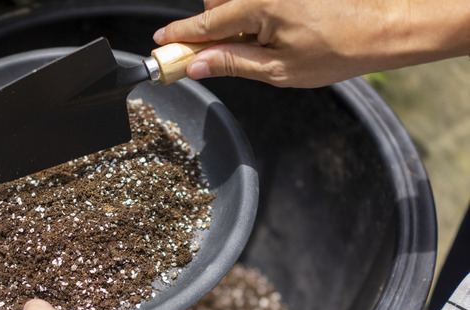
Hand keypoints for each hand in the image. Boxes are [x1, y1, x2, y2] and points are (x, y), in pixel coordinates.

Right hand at [153, 0, 469, 87]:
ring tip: (263, 43)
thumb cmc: (340, 49)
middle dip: (212, 29)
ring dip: (235, 20)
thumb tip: (196, 65)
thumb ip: (231, 63)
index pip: (205, 23)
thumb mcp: (279, 70)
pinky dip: (253, 13)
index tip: (159, 43)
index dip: (179, 35)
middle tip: (226, 55)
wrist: (385, 27)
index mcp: (259, 5)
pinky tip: (275, 30)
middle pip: (216, 5)